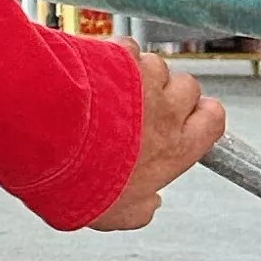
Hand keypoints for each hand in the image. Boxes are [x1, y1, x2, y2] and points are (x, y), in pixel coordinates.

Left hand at [86, 49, 225, 229]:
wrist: (47, 138)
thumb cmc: (80, 177)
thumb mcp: (115, 213)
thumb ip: (139, 209)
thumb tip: (151, 205)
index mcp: (175, 149)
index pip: (213, 120)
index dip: (201, 114)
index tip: (184, 117)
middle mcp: (167, 112)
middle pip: (188, 87)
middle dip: (167, 89)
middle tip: (138, 101)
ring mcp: (142, 81)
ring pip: (155, 64)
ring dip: (136, 70)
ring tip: (108, 88)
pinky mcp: (115, 57)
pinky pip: (125, 47)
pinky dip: (111, 54)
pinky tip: (92, 68)